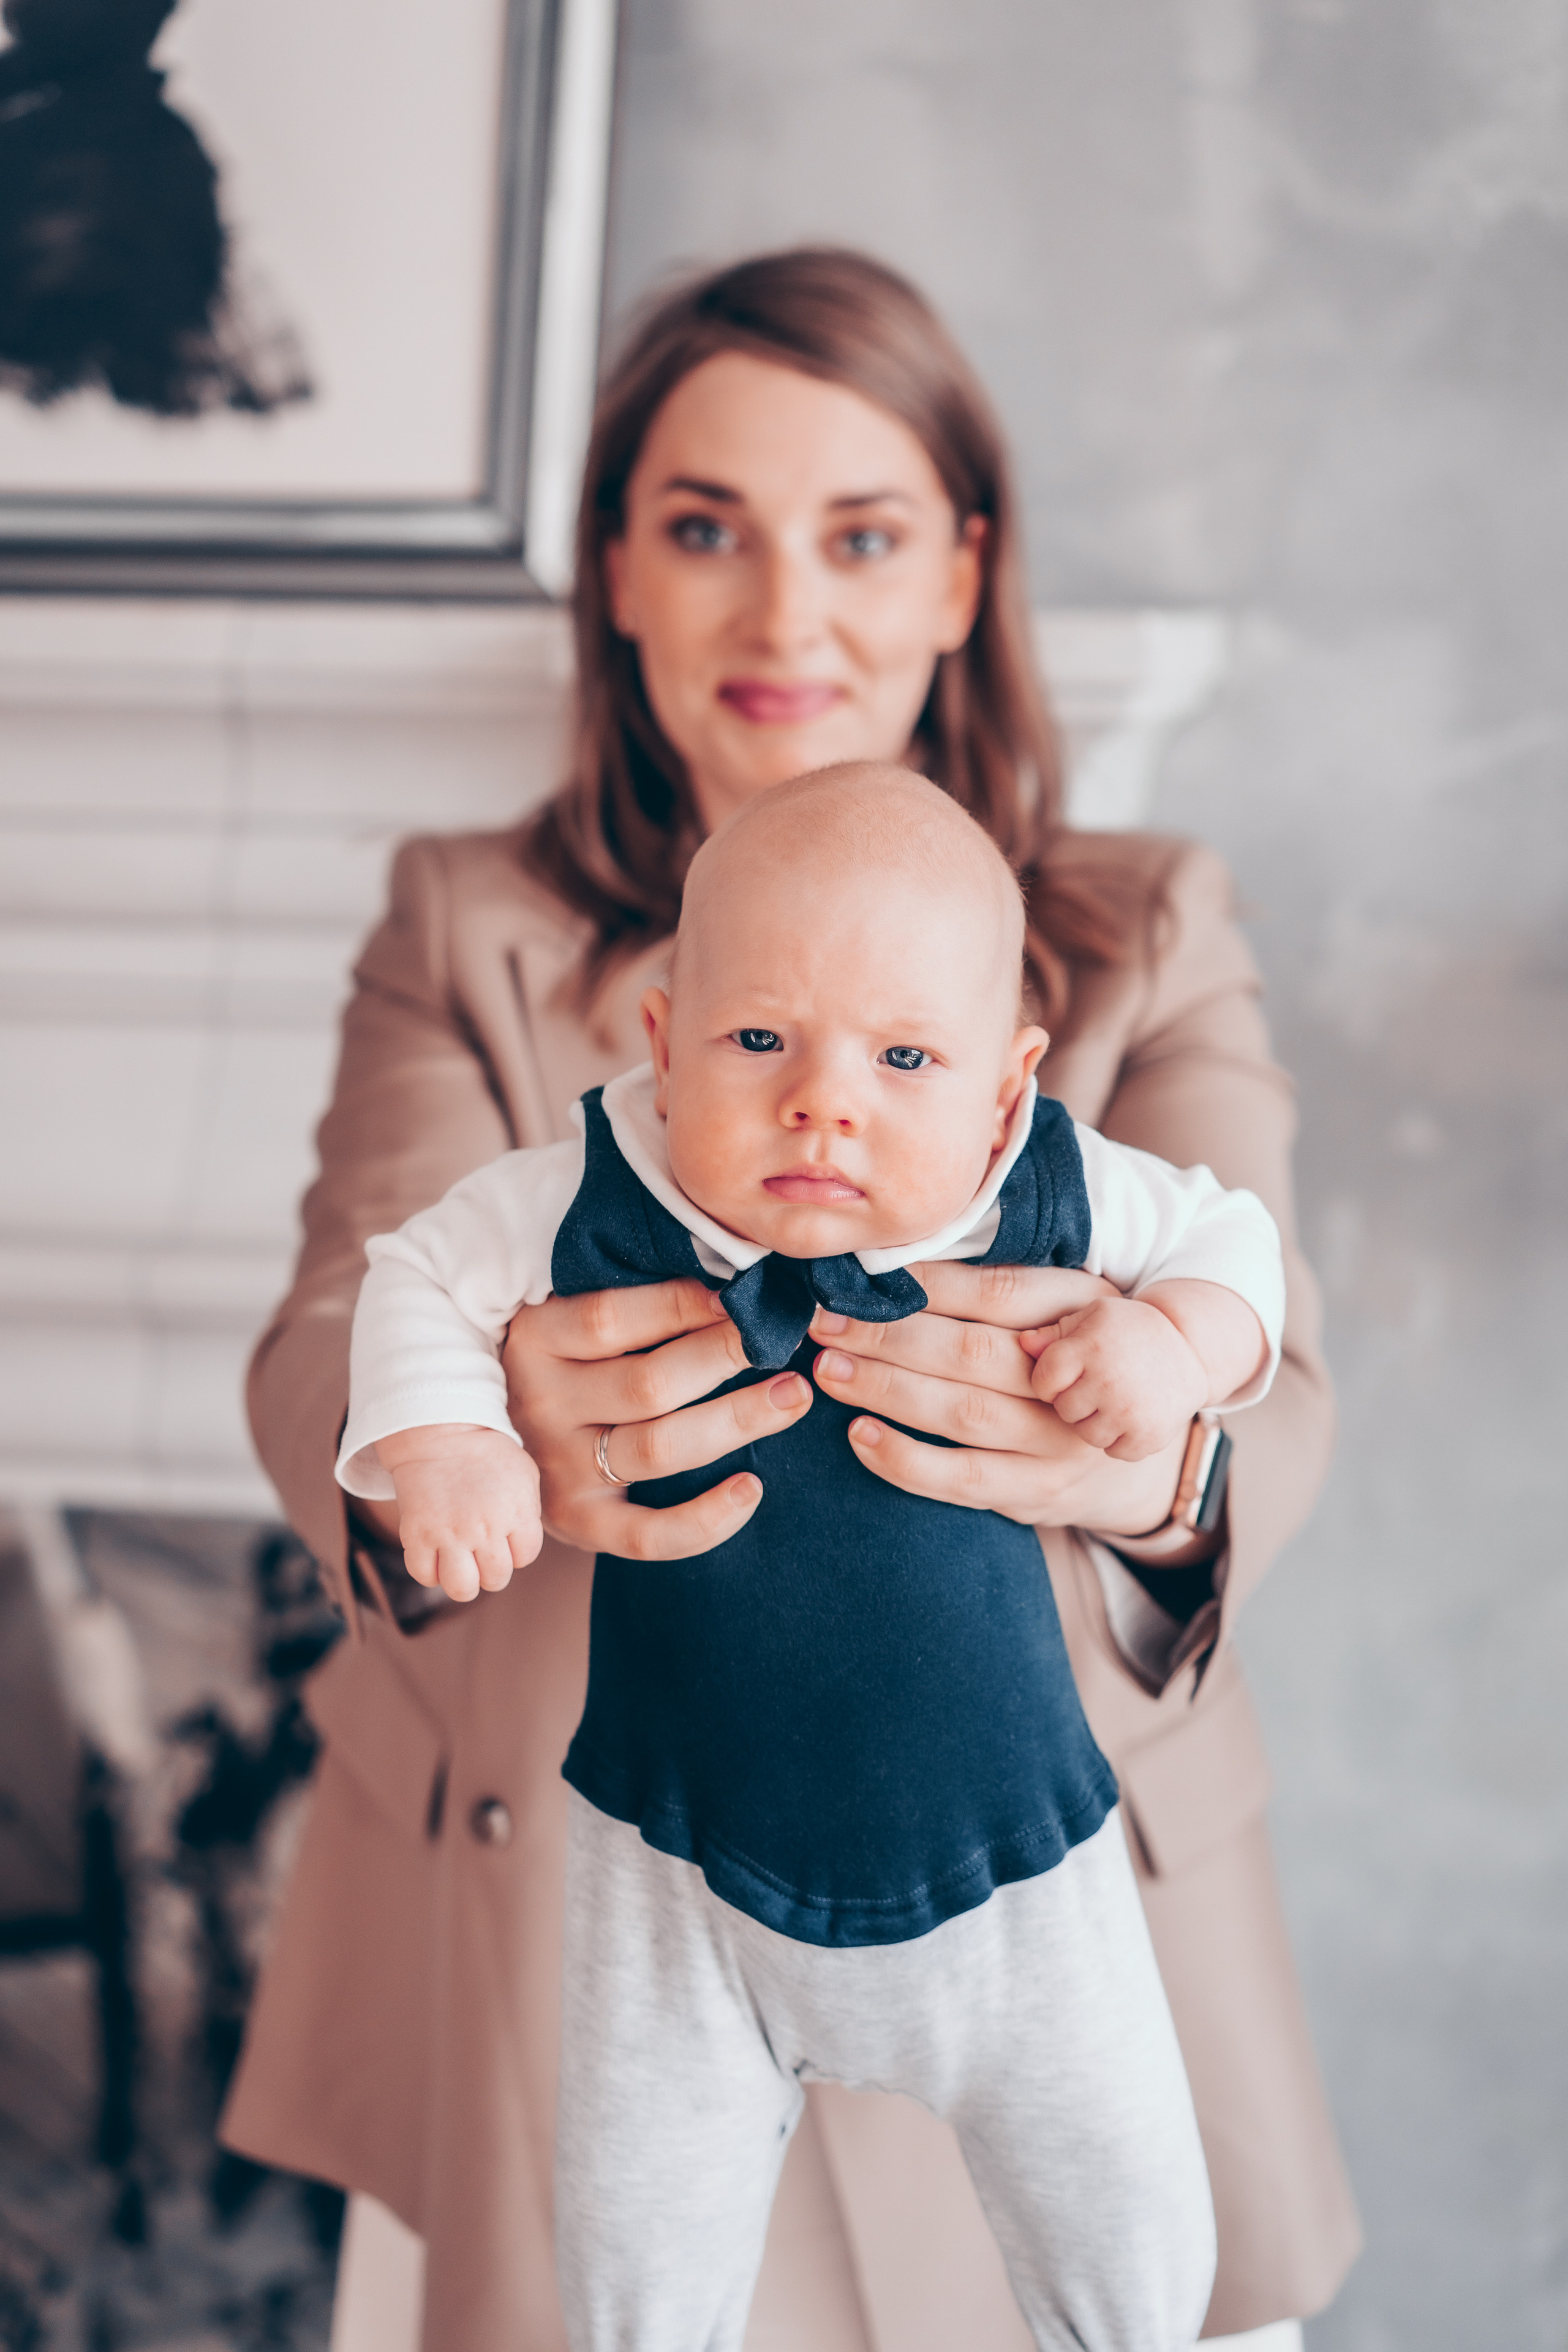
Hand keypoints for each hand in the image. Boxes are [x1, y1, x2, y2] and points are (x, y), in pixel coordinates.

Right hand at [377, 1424, 544, 1603]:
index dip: (516, 1551)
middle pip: (496, 1579)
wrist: (440, 1432)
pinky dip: (431, 1574)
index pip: (525, 1557)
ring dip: (463, 1583)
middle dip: (491, 1570)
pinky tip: (436, 1557)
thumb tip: (522, 1545)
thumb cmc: (486, 1454)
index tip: (504, 1536)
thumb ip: (528, 1512)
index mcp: (516, 1512)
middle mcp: (485, 1528)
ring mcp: (450, 1534)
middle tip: (481, 1552)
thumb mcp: (524, 1475)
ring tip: (460, 1565)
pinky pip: (424, 1576)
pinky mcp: (417, 1535)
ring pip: (461, 1588)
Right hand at [501, 1278, 814, 1560]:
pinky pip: (647, 1535)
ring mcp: (560, 1470)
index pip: (609, 1320)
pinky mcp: (581, 1523)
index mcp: (536, 1339)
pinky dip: (705, 1520)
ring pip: (658, 1450)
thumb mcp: (568, 1309)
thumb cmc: (564, 1358)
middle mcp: (542, 1405)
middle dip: (723, 1358)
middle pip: (646, 1385)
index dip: (682, 1305)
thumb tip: (725, 1269)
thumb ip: (627, 1292)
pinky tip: (752, 1488)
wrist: (495, 1443)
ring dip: (736, 1422)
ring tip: (792, 1396)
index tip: (739, 1295)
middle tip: (781, 1339)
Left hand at [807, 1260, 1185, 1534]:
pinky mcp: (1038, 1491)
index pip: (999, 1293)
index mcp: (1082, 1311)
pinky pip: (964, 1478)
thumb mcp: (1058, 1306)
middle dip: (889, 1336)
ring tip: (829, 1371)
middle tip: (826, 1324)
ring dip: (887, 1390)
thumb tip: (892, 1268)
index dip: (928, 1285)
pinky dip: (905, 1459)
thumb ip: (995, 1290)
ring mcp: (1060, 1440)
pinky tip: (860, 1435)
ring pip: (964, 1413)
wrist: (1137, 1444)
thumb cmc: (1069, 1358)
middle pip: (973, 1352)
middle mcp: (1076, 1376)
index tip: (864, 1278)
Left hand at [1020, 1297, 1206, 1460]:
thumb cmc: (1131, 1331)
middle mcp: (1110, 1380)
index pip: (1044, 1381)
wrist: (1191, 1350)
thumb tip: (1023, 1343)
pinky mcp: (1149, 1436)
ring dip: (1095, 1421)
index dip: (1051, 1379)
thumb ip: (1054, 1332)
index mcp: (1091, 1347)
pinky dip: (1120, 1439)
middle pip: (1064, 1409)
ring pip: (1086, 1435)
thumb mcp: (1095, 1316)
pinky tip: (1130, 1415)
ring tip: (1114, 1398)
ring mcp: (1131, 1412)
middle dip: (1073, 1399)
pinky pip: (1114, 1451)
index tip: (1067, 1373)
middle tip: (1097, 1383)